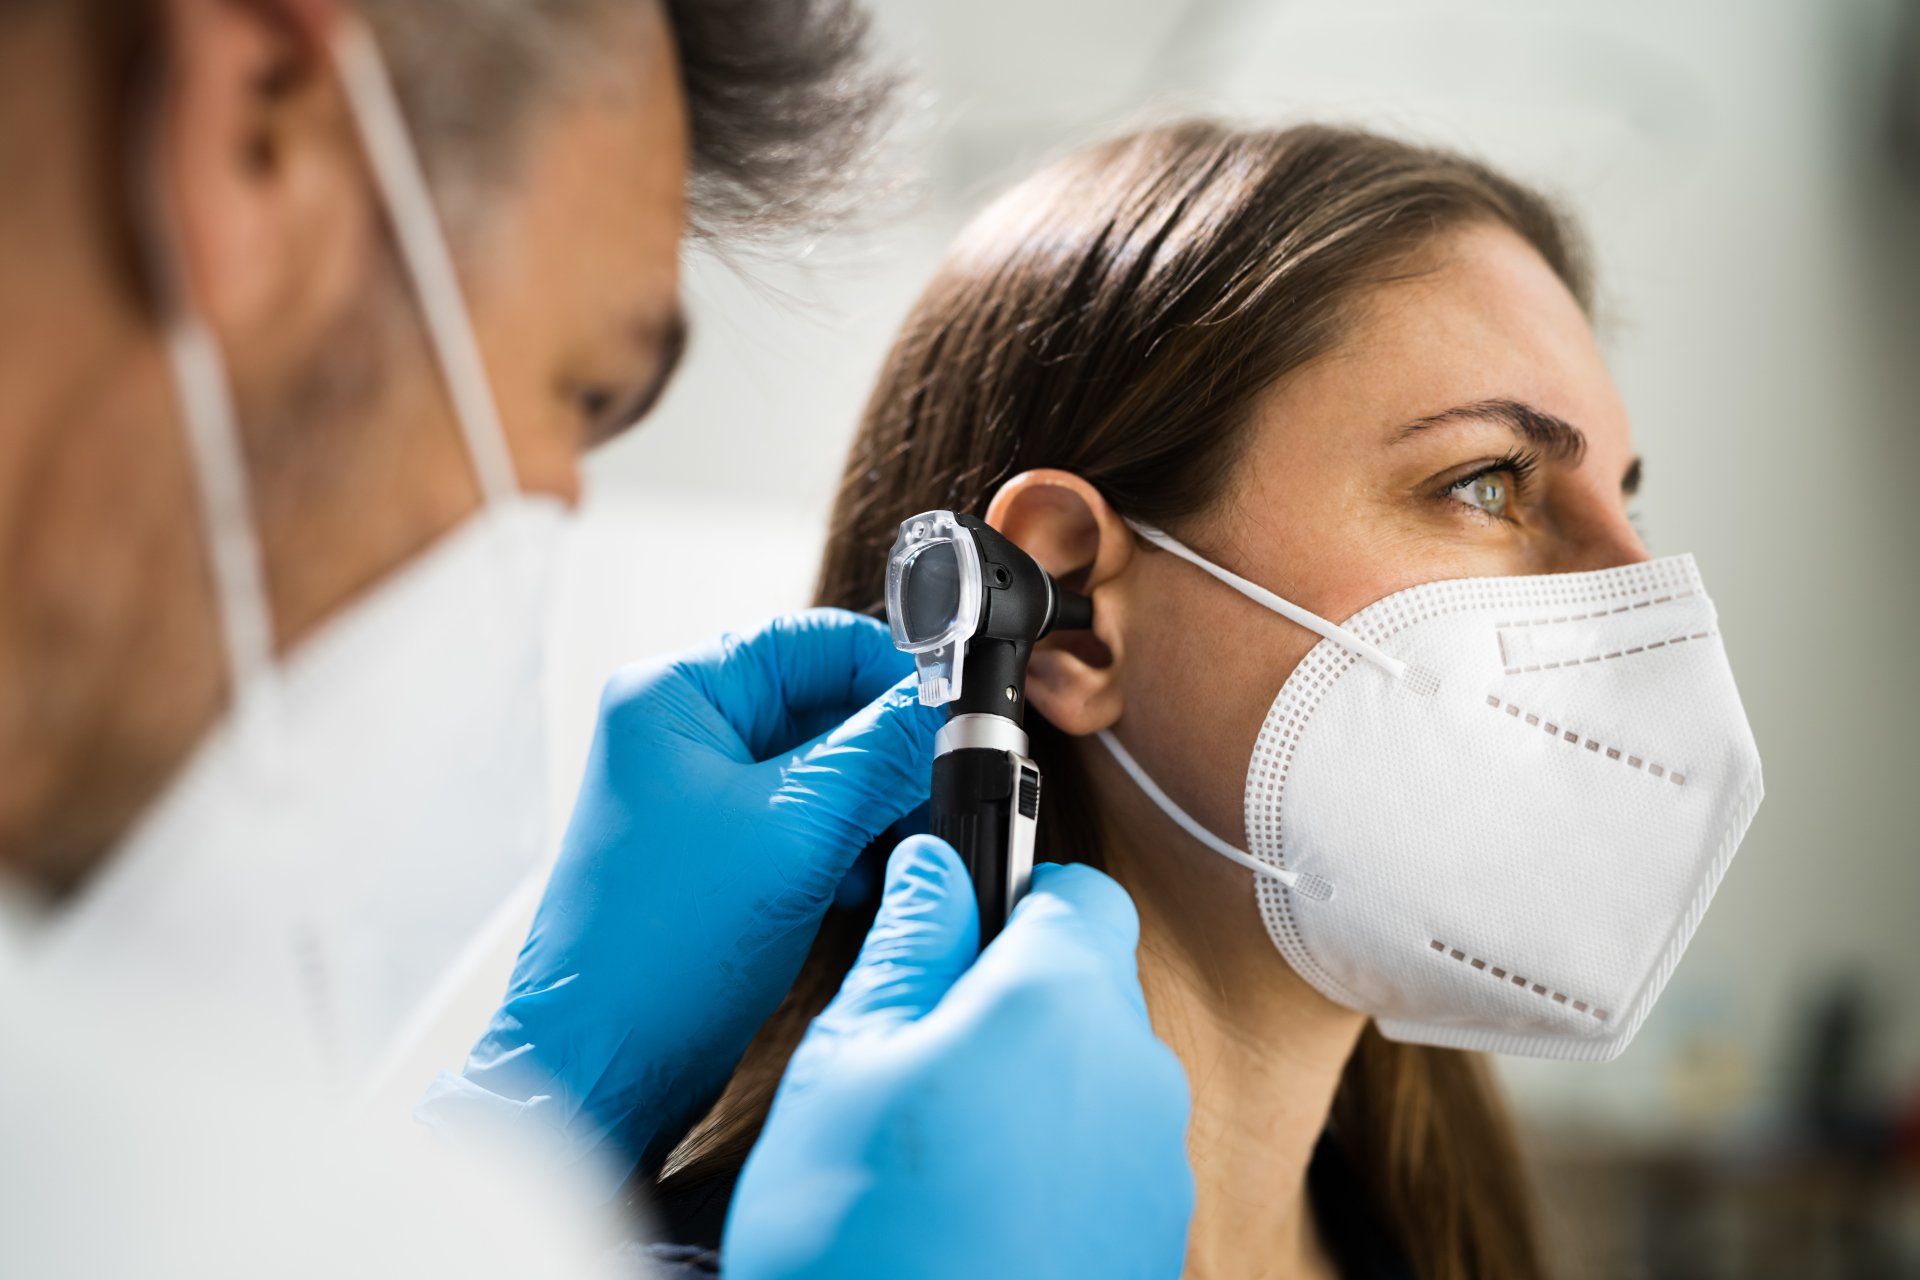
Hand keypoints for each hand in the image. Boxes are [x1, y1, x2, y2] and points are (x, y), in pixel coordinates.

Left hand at [417, 610, 939, 1192]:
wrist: (604, 1064)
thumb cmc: (658, 951)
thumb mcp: (797, 834)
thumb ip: (879, 754)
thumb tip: (947, 703)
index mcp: (674, 695)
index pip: (813, 640)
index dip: (893, 672)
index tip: (953, 713)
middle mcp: (681, 731)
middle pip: (824, 701)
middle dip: (887, 752)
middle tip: (934, 793)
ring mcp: (699, 791)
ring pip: (825, 764)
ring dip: (874, 804)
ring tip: (896, 851)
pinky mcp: (722, 847)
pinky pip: (809, 816)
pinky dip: (848, 843)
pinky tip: (861, 885)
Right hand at [725, 836, 1194, 1279]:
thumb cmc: (867, 1236)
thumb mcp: (847, 1062)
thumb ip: (909, 943)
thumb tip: (939, 867)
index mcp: (1064, 1002)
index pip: (1075, 890)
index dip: (1009, 892)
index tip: (952, 926)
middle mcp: (1136, 1074)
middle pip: (1087, 985)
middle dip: (1009, 997)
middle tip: (912, 1049)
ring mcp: (1155, 1166)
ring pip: (1093, 1077)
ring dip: (1028, 1084)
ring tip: (931, 1150)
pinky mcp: (1150, 1239)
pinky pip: (1104, 1160)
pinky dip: (1050, 1163)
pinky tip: (971, 1213)